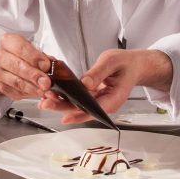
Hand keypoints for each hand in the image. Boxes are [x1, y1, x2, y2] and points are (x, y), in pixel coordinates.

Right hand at [0, 33, 52, 100]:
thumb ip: (43, 57)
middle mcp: (0, 55)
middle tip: (46, 82)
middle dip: (34, 75)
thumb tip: (54, 67)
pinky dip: (28, 94)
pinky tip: (36, 92)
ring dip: (32, 88)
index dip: (34, 57)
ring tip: (44, 90)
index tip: (46, 65)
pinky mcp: (0, 86)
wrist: (6, 64)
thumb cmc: (21, 55)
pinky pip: (14, 92)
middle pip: (17, 66)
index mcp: (8, 41)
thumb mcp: (33, 50)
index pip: (21, 48)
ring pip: (16, 82)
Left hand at [39, 48, 171, 123]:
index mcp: (114, 99)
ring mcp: (99, 100)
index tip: (65, 116)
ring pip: (78, 105)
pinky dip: (66, 96)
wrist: (134, 65)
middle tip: (46, 103)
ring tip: (45, 99)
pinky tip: (54, 92)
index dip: (79, 114)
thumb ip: (98, 72)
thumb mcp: (112, 62)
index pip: (94, 110)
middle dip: (63, 108)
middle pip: (82, 110)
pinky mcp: (93, 96)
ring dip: (61, 102)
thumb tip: (84, 82)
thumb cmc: (127, 63)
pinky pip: (79, 98)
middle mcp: (105, 103)